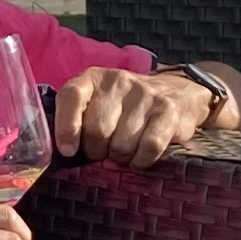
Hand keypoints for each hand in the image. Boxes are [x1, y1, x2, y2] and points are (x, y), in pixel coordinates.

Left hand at [55, 65, 222, 169]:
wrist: (177, 93)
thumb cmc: (125, 107)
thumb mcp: (96, 103)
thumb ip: (76, 120)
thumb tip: (63, 152)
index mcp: (93, 79)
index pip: (71, 97)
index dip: (66, 127)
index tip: (69, 151)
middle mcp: (118, 81)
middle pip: (97, 131)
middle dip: (98, 151)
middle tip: (105, 150)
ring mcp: (145, 94)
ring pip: (122, 144)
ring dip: (122, 158)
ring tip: (126, 150)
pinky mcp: (168, 110)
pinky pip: (149, 147)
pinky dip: (142, 160)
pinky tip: (141, 156)